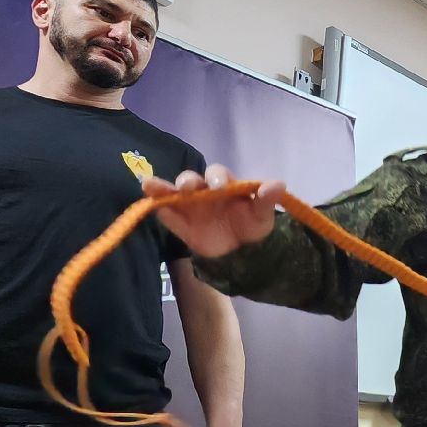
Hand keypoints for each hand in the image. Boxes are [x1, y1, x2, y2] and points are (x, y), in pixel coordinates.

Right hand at [145, 165, 286, 259]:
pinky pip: (167, 214)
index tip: (219, 186)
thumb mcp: (262, 214)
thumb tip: (278, 185)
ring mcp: (188, 205)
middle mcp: (203, 191)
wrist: (241, 252)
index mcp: (224, 184)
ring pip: (172, 192)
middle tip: (188, 188)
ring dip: (161, 187)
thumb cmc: (252, 225)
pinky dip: (158, 208)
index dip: (217, 177)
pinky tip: (150, 205)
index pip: (217, 173)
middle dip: (187, 181)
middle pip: (191, 179)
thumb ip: (267, 199)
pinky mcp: (180, 222)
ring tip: (149, 184)